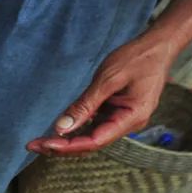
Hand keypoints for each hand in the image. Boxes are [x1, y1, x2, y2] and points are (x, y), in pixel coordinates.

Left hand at [27, 36, 174, 155]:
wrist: (158, 46)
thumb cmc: (138, 58)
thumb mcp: (108, 79)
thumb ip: (85, 105)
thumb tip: (61, 127)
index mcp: (132, 118)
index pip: (95, 141)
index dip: (68, 146)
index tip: (44, 144)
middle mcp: (128, 124)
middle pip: (90, 143)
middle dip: (61, 146)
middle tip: (33, 145)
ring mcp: (122, 119)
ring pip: (90, 136)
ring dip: (65, 139)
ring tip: (39, 141)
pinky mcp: (116, 112)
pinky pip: (93, 125)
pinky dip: (75, 127)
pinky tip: (56, 129)